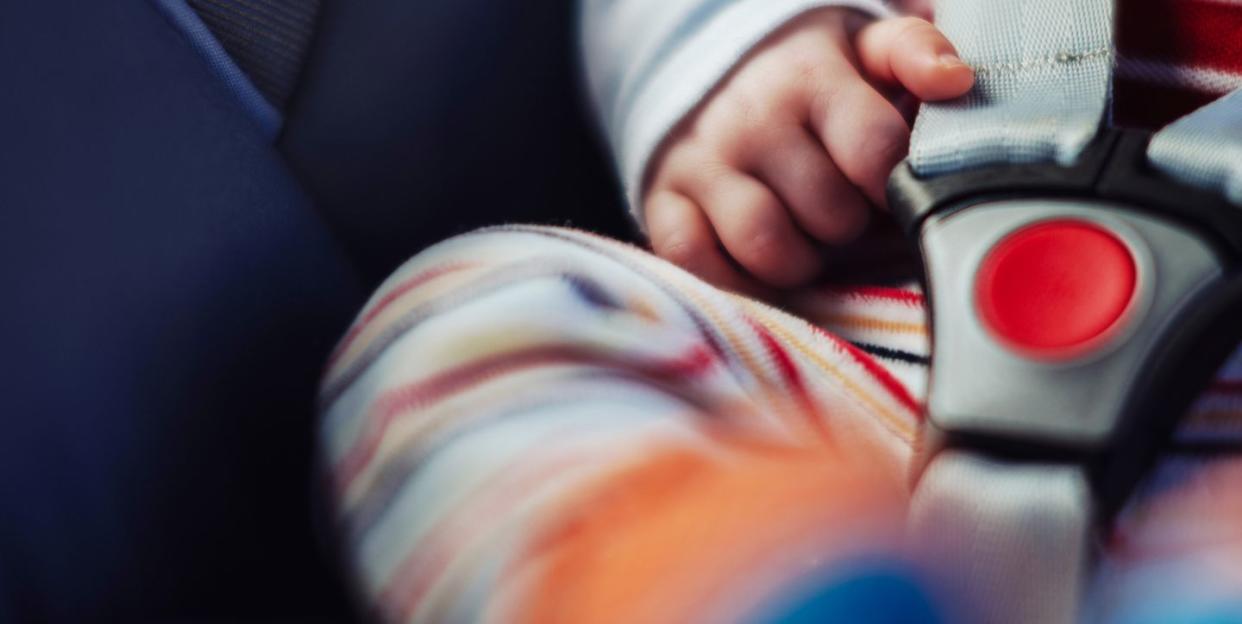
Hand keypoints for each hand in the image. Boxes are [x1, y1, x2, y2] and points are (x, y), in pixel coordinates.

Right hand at [643, 9, 971, 291]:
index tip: (888, 185)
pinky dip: (735, 279)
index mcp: (809, 75)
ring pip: (767, 245)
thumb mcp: (862, 48)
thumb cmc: (809, 80)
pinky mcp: (662, 201)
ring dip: (800, 261)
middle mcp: (750, 118)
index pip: (876, 151)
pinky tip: (759, 266)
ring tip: (805, 242)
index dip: (895, 185)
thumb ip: (913, 54)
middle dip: (849, 226)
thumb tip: (953, 80)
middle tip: (843, 213)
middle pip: (830, 213)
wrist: (711, 76)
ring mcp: (701, 162)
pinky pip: (697, 261)